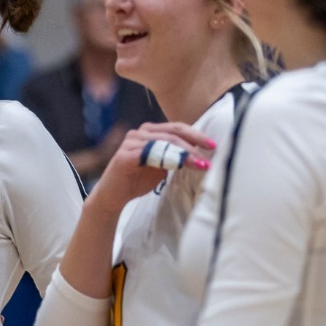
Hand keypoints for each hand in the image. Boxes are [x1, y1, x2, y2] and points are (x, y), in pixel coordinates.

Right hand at [90, 122, 215, 213]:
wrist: (113, 197)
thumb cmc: (137, 181)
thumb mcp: (162, 167)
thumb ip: (176, 158)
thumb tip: (200, 156)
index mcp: (150, 132)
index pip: (177, 128)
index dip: (196, 135)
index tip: (212, 145)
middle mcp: (140, 133)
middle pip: (172, 132)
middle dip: (194, 143)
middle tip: (209, 153)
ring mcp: (131, 142)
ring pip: (163, 142)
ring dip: (184, 153)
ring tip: (199, 164)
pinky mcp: (124, 156)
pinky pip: (149, 154)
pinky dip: (166, 160)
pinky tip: (178, 167)